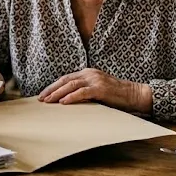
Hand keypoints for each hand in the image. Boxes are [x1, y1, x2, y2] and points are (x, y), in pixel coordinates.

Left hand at [37, 68, 151, 113]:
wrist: (134, 94)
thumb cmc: (115, 95)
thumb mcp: (96, 90)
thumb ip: (83, 91)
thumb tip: (67, 100)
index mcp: (87, 73)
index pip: (65, 79)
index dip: (53, 86)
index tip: (43, 95)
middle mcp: (89, 73)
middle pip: (65, 80)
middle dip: (51, 90)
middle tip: (41, 99)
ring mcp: (95, 80)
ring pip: (71, 85)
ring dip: (57, 94)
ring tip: (48, 101)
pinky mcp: (100, 88)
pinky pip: (82, 92)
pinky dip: (71, 97)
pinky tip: (63, 102)